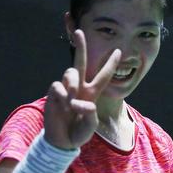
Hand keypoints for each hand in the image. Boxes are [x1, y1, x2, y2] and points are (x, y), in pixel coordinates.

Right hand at [43, 29, 120, 149]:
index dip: (111, 64)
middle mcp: (79, 88)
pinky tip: (63, 107)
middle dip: (80, 46)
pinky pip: (59, 86)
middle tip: (79, 31)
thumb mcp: (90, 126)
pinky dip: (63, 96)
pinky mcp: (54, 93)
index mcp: (92, 94)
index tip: (118, 51)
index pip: (103, 76)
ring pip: (70, 72)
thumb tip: (80, 102)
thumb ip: (90, 115)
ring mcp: (66, 89)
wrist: (62, 141)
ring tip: (71, 103)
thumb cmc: (78, 133)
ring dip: (73, 84)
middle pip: (80, 62)